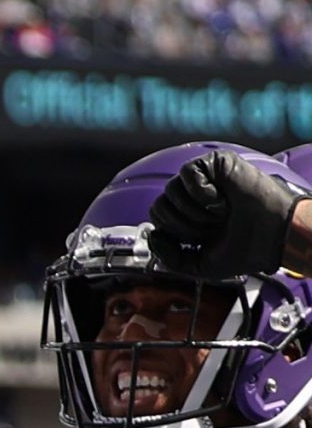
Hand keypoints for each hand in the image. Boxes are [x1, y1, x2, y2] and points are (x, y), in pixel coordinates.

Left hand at [150, 151, 303, 278]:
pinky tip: (222, 201)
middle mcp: (193, 195)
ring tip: (220, 215)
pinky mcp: (216, 162)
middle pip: (159, 205)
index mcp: (188, 216)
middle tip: (211, 228)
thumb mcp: (198, 265)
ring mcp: (204, 178)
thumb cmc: (244, 249)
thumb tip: (153, 235)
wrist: (273, 237)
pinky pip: (187, 173)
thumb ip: (169, 257)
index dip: (172, 232)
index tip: (198, 240)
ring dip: (195, 212)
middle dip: (183, 225)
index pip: (157, 217)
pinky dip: (202, 193)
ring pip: (170, 190)